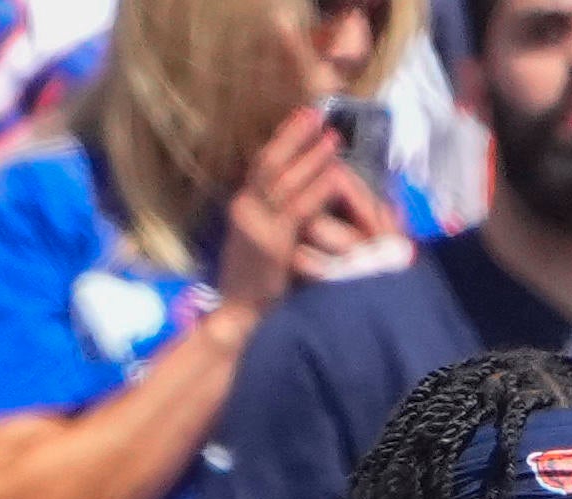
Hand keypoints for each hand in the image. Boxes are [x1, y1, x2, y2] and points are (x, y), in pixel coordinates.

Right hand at [213, 107, 347, 308]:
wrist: (237, 313)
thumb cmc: (253, 279)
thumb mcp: (258, 236)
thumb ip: (273, 212)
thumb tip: (298, 186)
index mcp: (243, 205)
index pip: (262, 163)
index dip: (283, 137)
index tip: (303, 114)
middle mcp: (246, 209)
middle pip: (270, 163)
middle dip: (295, 136)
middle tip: (319, 112)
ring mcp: (257, 225)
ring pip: (284, 182)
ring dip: (311, 158)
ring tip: (332, 137)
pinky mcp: (272, 244)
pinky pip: (298, 209)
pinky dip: (317, 190)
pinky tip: (334, 176)